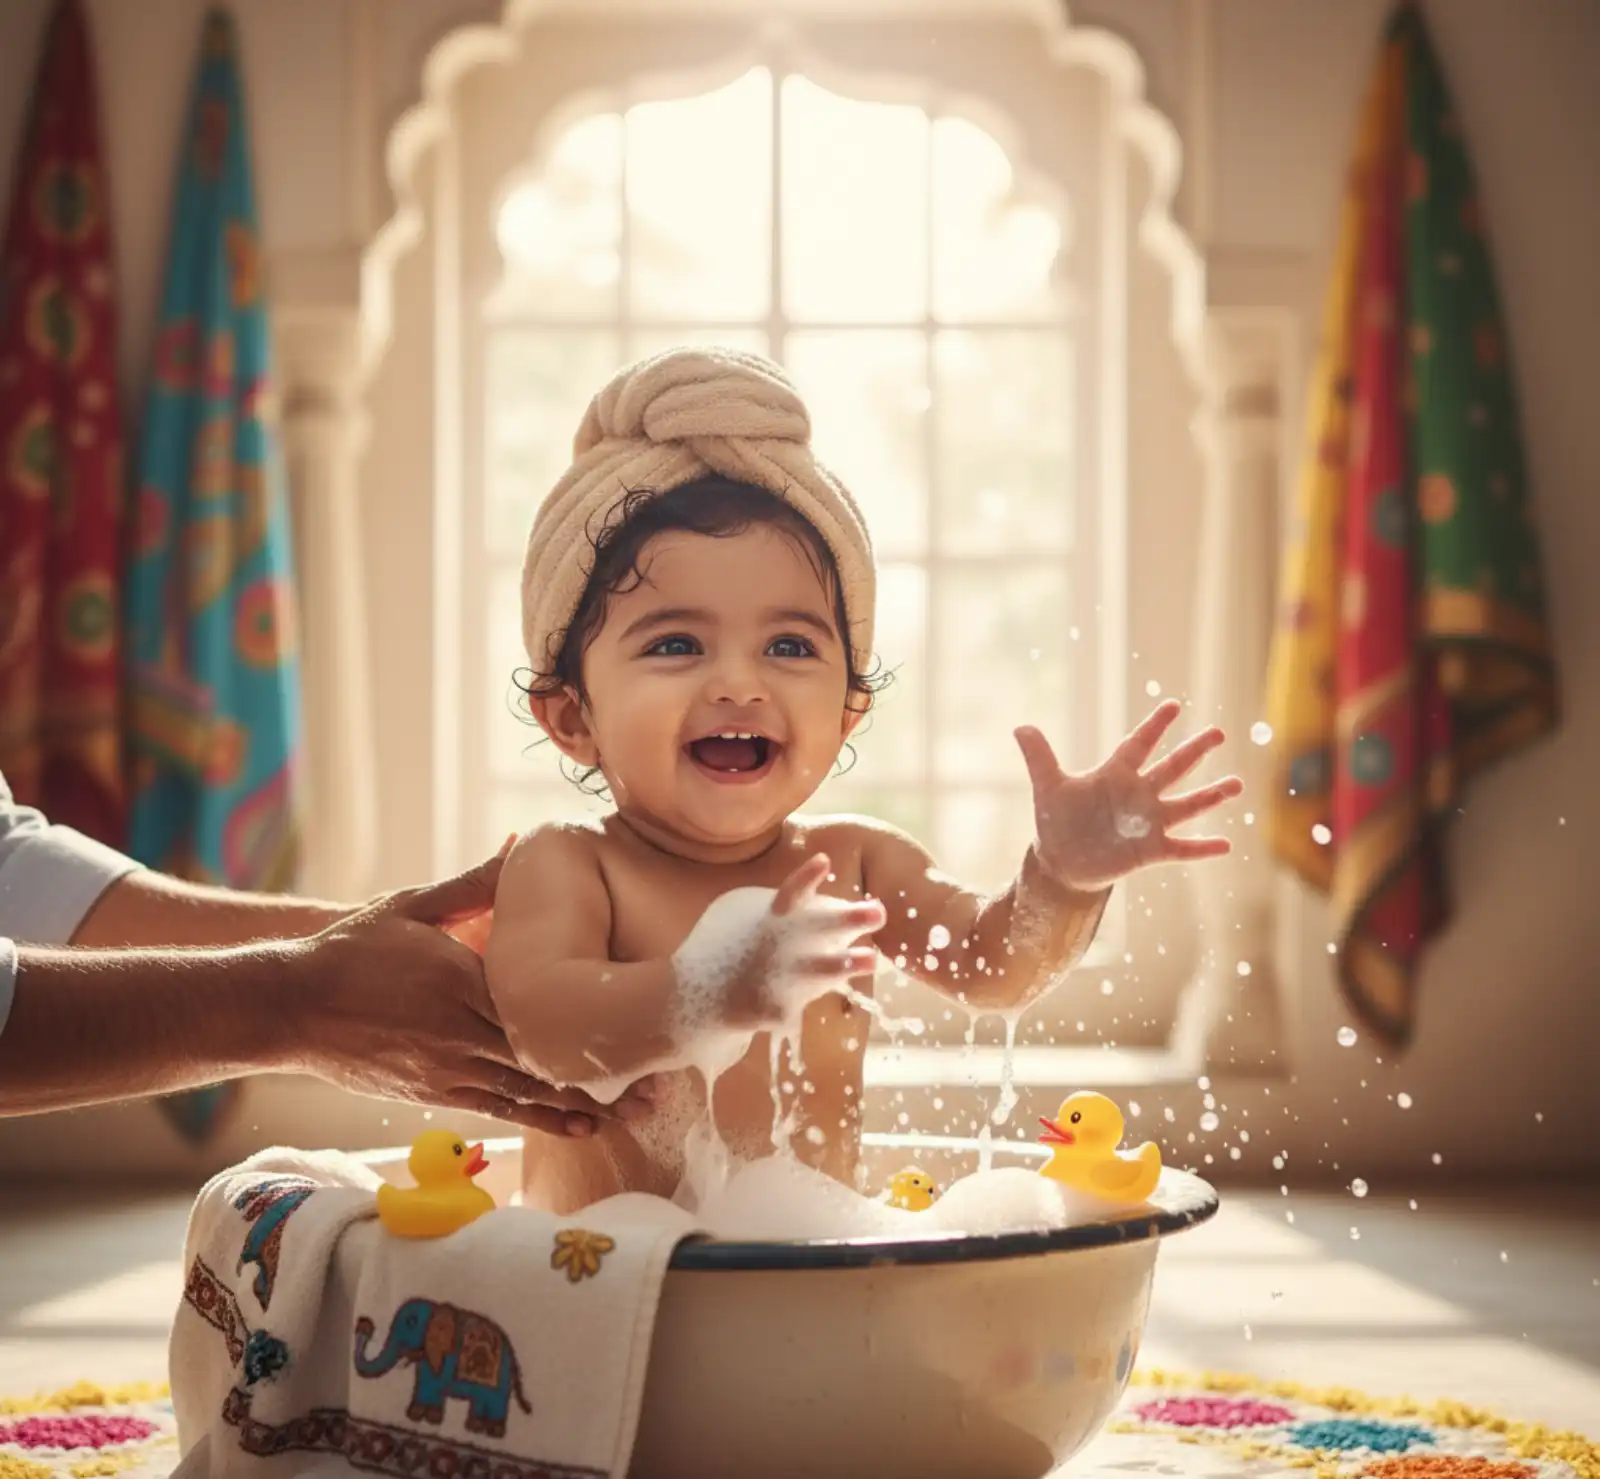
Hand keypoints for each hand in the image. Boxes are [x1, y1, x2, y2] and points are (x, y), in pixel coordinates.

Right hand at [282, 854, 648, 1136]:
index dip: (593, 1012)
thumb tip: (522, 845)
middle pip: (547, 1052)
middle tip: (665, 1079)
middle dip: (606, 1067)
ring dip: (586, 1102)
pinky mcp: (434, 1091)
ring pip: (530, 1090)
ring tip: (640, 1109)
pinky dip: (543, 1119)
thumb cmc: (351, 950)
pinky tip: (581, 1127)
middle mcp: (460, 1029)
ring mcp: (447, 1067)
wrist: (288, 1006)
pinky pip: (499, 1109)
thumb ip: (473, 884)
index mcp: (462, 978)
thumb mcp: (411, 907)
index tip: (640, 1014)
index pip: (540, 999)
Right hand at [723, 854, 884, 1028]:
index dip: (805, 877)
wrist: (694, 998)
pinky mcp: (772, 1010)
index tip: (824, 861)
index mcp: (767, 918)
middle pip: (814, 929)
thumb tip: (833, 902)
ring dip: (844, 964)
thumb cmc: (728, 949)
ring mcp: (772, 978)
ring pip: (816, 971)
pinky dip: (804, 1002)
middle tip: (879, 911)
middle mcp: (772, 945)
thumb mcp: (743, 916)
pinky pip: (797, 1006)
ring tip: (872, 958)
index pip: (788, 893)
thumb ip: (781, 907)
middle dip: (847, 919)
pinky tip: (814, 1002)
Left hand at [1015, 701, 1242, 894]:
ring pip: (1186, 805)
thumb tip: (1020, 726)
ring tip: (1236, 784)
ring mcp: (1149, 822)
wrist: (1063, 862)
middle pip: (1171, 768)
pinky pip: (1182, 848)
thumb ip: (1039, 757)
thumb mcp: (1049, 788)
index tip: (1173, 706)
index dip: (1154, 727)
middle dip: (1194, 751)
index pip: (1138, 745)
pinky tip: (1226, 844)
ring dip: (1210, 796)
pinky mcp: (1152, 850)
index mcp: (1116, 774)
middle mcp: (1139, 794)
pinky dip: (1202, 848)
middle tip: (1218, 732)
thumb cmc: (1058, 820)